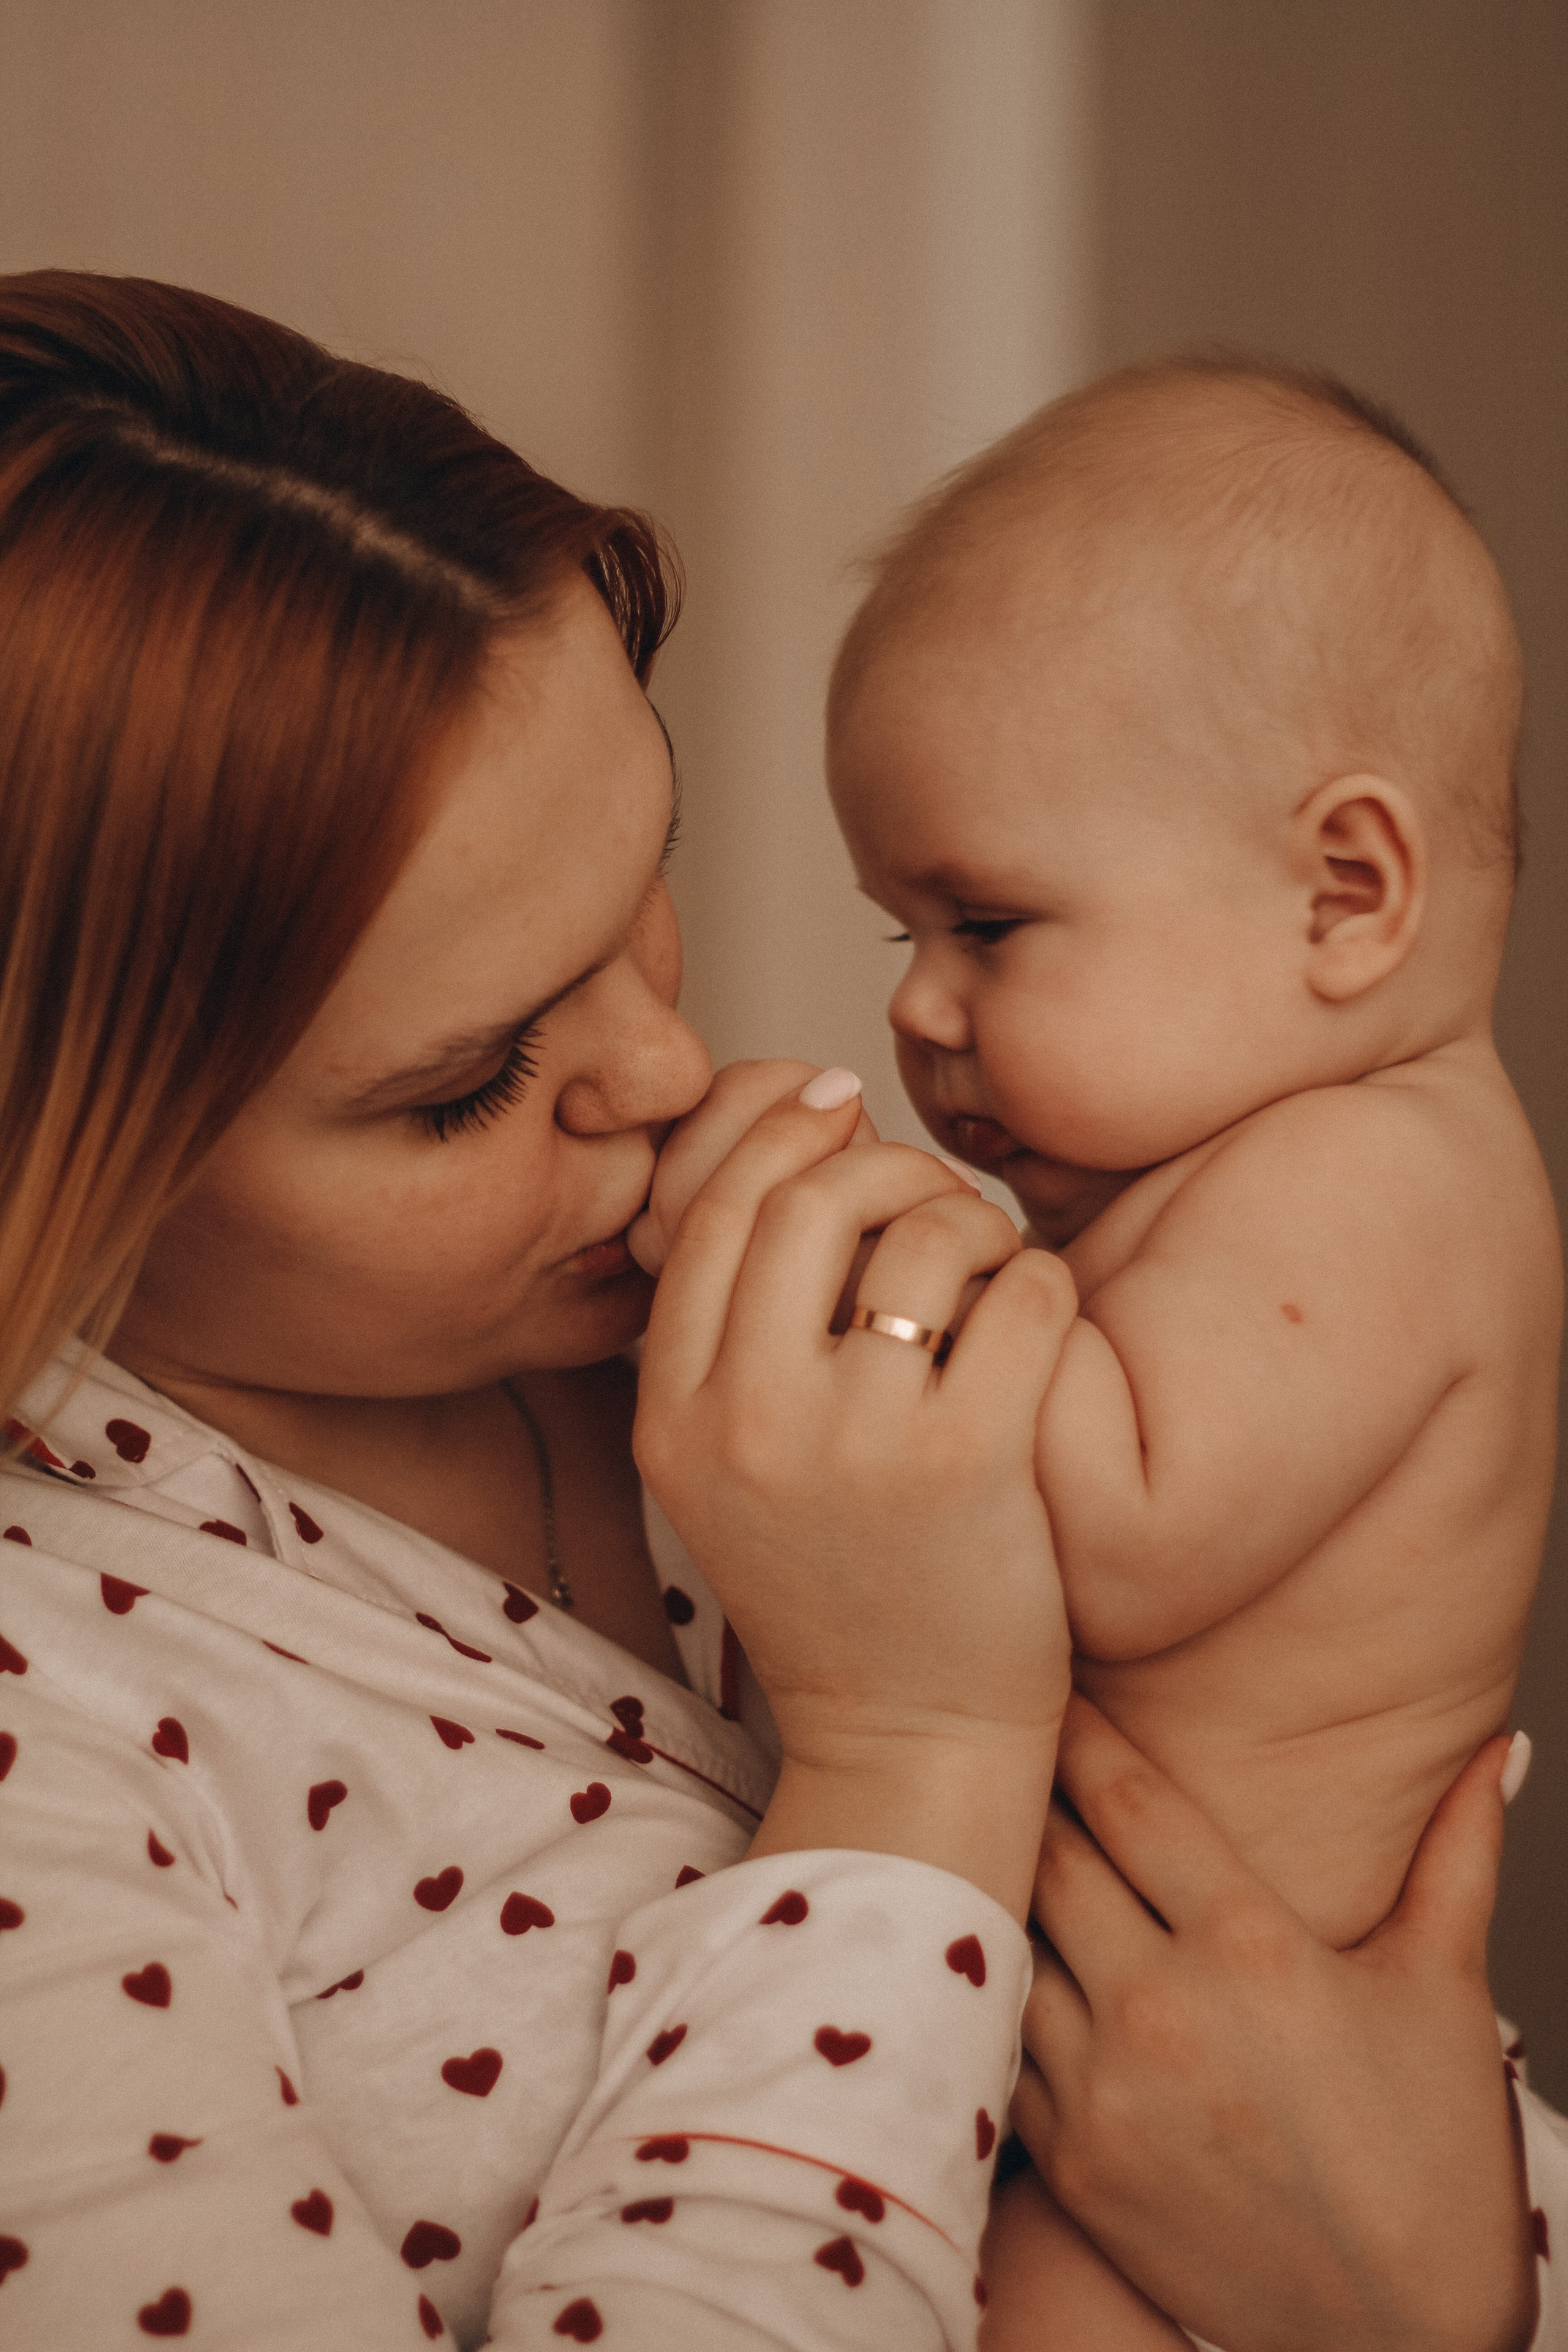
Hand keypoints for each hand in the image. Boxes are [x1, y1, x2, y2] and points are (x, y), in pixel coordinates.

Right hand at [634, 1073, 1077, 1916]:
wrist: (908, 1737)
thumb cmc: (838, 1583)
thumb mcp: (729, 1467)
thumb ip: (737, 1332)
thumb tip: (809, 1139)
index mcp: (674, 1418)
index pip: (710, 1215)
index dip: (776, 1139)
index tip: (834, 1106)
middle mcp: (747, 1422)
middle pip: (810, 1199)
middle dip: (883, 1163)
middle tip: (931, 1191)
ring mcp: (856, 1444)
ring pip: (924, 1234)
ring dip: (974, 1224)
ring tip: (992, 1268)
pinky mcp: (967, 1464)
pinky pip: (1021, 1295)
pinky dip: (1042, 1282)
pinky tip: (1039, 1320)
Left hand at [1014, 1697, 1536, 2351]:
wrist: (1400, 2343)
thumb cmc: (1432, 2165)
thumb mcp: (1448, 1991)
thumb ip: (1458, 1854)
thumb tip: (1498, 1752)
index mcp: (1252, 1948)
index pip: (1129, 1799)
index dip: (1082, 1732)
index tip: (1057, 1691)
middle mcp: (1163, 2009)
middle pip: (1049, 1856)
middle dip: (1026, 1798)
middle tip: (1001, 1750)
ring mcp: (1106, 2091)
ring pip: (1010, 1947)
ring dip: (1000, 1895)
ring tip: (982, 1846)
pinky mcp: (1072, 2165)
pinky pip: (1001, 2051)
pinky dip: (996, 2002)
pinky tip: (992, 1966)